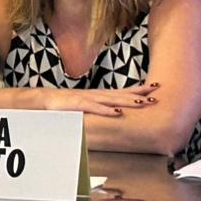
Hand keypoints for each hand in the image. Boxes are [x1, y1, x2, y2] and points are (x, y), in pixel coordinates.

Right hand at [38, 83, 159, 117]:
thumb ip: (100, 109)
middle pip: (121, 93)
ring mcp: (87, 98)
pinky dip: (106, 110)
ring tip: (142, 102)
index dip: (139, 89)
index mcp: (99, 95)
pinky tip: (117, 112)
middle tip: (156, 92)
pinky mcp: (77, 104)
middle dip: (139, 93)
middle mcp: (96, 94)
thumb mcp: (86, 106)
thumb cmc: (66, 105)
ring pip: (110, 99)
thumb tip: (116, 113)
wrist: (43, 100)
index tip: (155, 86)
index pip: (123, 91)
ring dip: (127, 101)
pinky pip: (93, 108)